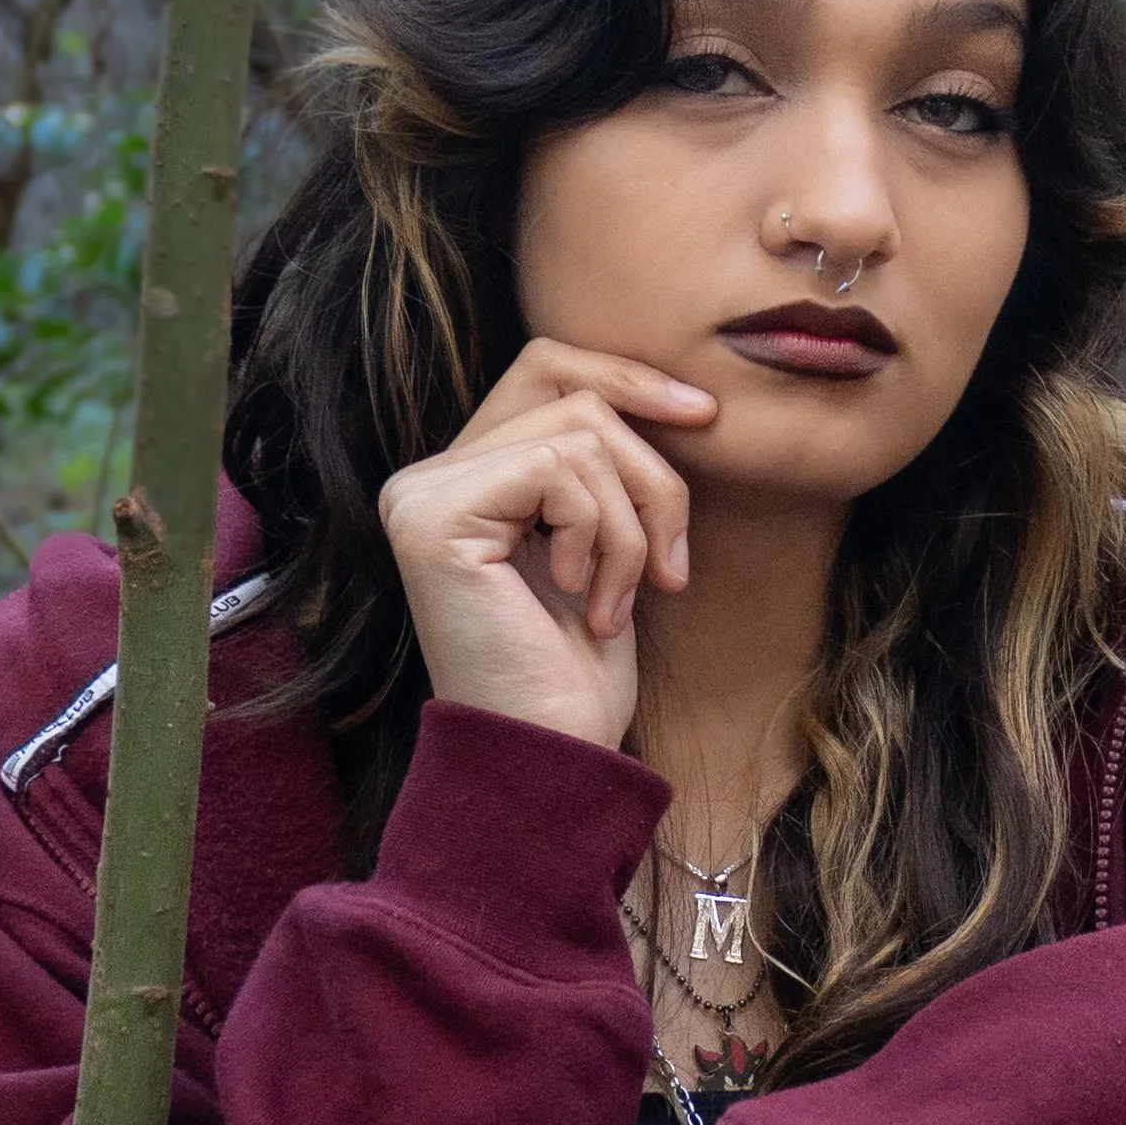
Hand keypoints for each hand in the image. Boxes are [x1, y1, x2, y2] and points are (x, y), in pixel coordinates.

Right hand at [378, 339, 717, 752]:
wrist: (552, 754)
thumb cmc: (578, 670)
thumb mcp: (604, 544)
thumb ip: (603, 464)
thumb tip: (667, 390)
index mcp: (460, 478)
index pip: (546, 370)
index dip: (628, 378)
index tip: (704, 417)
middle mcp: (425, 479)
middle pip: (573, 396)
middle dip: (651, 474)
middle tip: (671, 565)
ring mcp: (420, 495)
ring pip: (580, 433)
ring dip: (632, 524)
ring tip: (621, 599)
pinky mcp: (433, 517)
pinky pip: (560, 467)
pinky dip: (602, 534)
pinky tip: (586, 601)